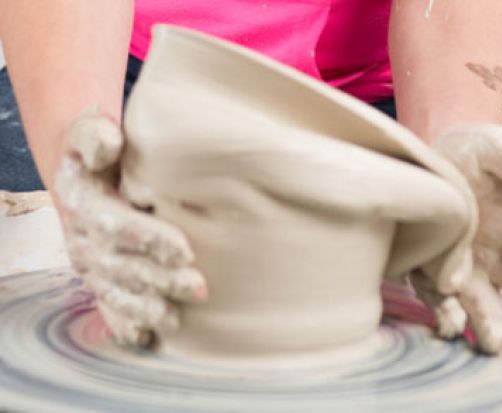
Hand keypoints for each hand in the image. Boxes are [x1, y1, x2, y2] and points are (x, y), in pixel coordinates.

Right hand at [54, 106, 206, 345]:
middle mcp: (82, 239)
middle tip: (198, 288)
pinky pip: (109, 306)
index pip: (115, 225)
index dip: (148, 239)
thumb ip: (95, 136)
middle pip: (119, 266)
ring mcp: (90, 265)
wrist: (86, 178)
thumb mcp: (92, 134)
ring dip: (144, 308)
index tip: (185, 249)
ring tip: (174, 319)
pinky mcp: (100, 280)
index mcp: (83, 203)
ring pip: (114, 292)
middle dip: (158, 280)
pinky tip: (146, 337)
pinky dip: (126, 323)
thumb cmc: (101, 156)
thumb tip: (108, 144)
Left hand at [412, 124, 501, 353]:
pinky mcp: (428, 270)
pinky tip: (451, 325)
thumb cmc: (467, 152)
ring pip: (482, 300)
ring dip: (491, 322)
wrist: (422, 157)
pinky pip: (438, 296)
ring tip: (498, 342)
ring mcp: (461, 265)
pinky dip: (446, 311)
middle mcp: (492, 251)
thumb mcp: (492, 149)